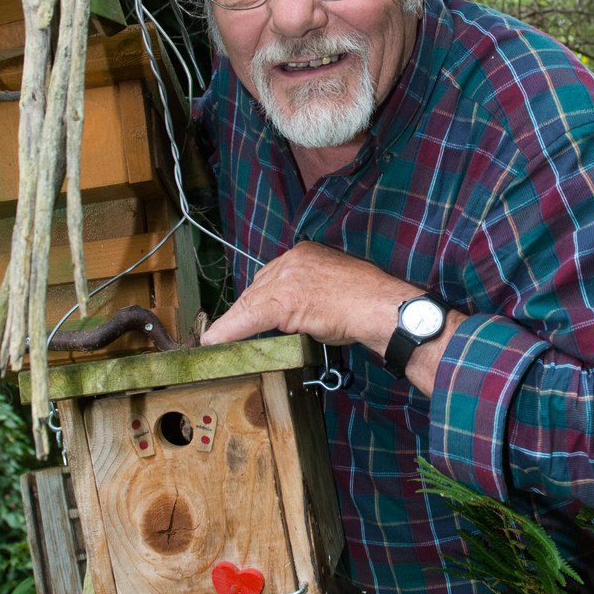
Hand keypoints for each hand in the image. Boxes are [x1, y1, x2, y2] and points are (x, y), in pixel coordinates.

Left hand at [201, 241, 423, 357]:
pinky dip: (229, 330)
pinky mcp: (283, 300)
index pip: (270, 277)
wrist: (379, 306)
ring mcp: (287, 278)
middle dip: (242, 311)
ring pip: (250, 302)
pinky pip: (250, 317)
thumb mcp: (333, 288)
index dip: (257, 298)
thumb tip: (295, 314)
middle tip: (225, 331)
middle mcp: (292, 259)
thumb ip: (308, 295)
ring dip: (231, 324)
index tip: (248, 312)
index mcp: (305, 253)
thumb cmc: (366, 302)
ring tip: (214, 340)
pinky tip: (214, 341)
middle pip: (256, 287)